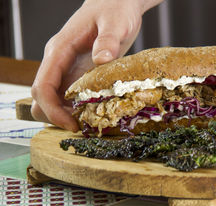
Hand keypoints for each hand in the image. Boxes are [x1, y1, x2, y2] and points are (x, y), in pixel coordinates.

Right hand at [31, 0, 162, 130]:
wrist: (117, 3)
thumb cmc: (115, 9)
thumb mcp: (116, 23)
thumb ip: (108, 40)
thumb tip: (101, 59)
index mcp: (60, 50)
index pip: (42, 85)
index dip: (52, 109)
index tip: (70, 124)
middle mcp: (59, 61)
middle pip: (42, 97)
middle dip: (55, 116)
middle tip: (81, 127)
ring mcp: (67, 68)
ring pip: (53, 100)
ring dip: (65, 115)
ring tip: (89, 123)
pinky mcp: (79, 73)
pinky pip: (69, 97)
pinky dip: (76, 109)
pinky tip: (94, 114)